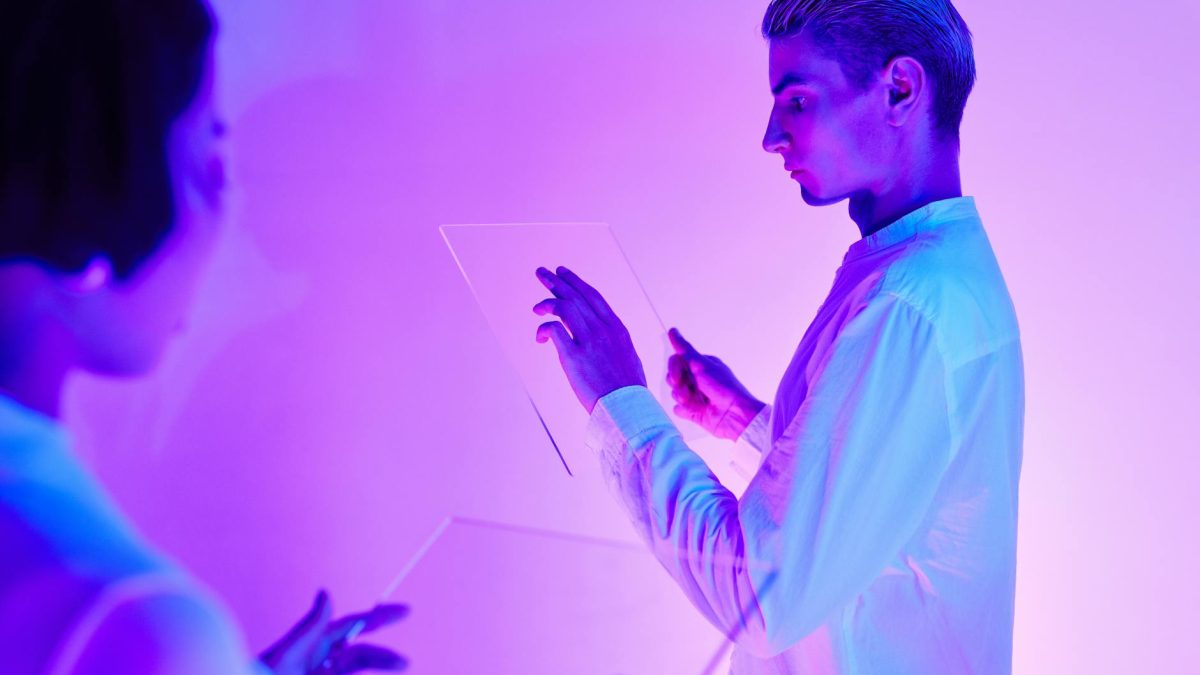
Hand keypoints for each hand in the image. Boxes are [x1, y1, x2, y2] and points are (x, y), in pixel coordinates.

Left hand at [259, 590, 407, 673]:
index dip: (380, 617)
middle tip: (404, 662)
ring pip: (354, 668)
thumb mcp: (284, 655)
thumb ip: (309, 628)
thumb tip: (325, 592)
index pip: (353, 626)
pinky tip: (366, 672)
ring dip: (376, 666)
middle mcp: (321, 663)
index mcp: (313, 646)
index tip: (407, 610)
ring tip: (394, 665)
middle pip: (360, 656)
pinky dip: (356, 671)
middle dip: (383, 658)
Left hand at [533, 266, 646, 412]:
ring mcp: (588, 341)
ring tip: (536, 307)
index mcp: (616, 328)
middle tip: (542, 273)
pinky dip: (543, 329)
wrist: (627, 407)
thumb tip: (605, 340)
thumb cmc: (628, 389)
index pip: (593, 296)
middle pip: (575, 296)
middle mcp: (602, 329)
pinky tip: (540, 337)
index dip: (576, 282)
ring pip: (564, 307)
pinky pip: (553, 329)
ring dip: (546, 302)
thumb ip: (614, 343)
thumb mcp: (628, 356)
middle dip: (557, 282)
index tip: (563, 273)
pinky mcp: (573, 356)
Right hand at [667, 328, 764, 440]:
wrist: (733, 414)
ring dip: (682, 397)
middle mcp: (697, 379)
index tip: (677, 376)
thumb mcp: (702, 364)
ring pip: (674, 393)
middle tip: (688, 390)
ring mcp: (694, 395)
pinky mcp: (693, 411)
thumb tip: (673, 331)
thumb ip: (685, 349)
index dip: (673, 369)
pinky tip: (696, 410)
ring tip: (696, 402)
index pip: (677, 361)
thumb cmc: (722, 387)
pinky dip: (684, 410)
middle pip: (672, 377)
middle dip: (678, 385)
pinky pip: (678, 409)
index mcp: (700, 365)